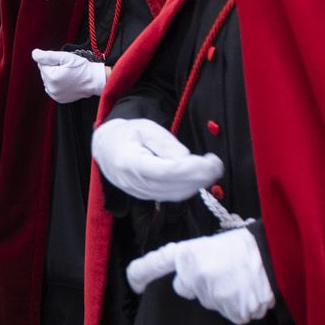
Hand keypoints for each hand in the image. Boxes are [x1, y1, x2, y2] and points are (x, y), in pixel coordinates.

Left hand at [32, 49, 106, 102]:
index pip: (41, 64)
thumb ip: (48, 56)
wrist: (94, 81)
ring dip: (54, 76)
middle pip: (44, 72)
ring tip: (68, 74)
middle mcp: (51, 88)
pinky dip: (57, 84)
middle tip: (66, 68)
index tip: (63, 63)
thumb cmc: (82, 68)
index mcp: (51, 77)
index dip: (52, 60)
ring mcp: (55, 95)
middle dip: (53, 68)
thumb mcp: (66, 57)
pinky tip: (67, 81)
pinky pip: (52, 88)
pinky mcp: (59, 99)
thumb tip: (34, 54)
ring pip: (48, 80)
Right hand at [91, 118, 223, 201]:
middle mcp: (133, 182)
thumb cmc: (127, 134)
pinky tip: (198, 177)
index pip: (165, 172)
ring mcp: (139, 193)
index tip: (211, 162)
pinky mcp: (146, 197)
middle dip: (200, 178)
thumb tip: (187, 159)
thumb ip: (165, 143)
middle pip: (172, 187)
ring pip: (174, 195)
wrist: (107, 148)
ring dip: (197, 184)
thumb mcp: (145, 128)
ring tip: (211, 169)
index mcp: (129, 162)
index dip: (191, 170)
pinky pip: (171, 196)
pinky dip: (188, 188)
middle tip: (217, 165)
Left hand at [125, 228, 273, 323]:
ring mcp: (213, 295)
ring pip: (209, 301)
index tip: (134, 282)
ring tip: (238, 277)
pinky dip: (238, 305)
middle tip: (220, 269)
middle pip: (184, 288)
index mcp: (188, 254)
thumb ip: (192, 261)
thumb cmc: (243, 246)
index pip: (156, 263)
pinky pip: (230, 313)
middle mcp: (195, 275)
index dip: (140, 273)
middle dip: (197, 283)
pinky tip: (247, 290)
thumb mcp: (211, 244)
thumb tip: (183, 279)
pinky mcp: (232, 310)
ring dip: (221, 294)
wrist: (275, 253)